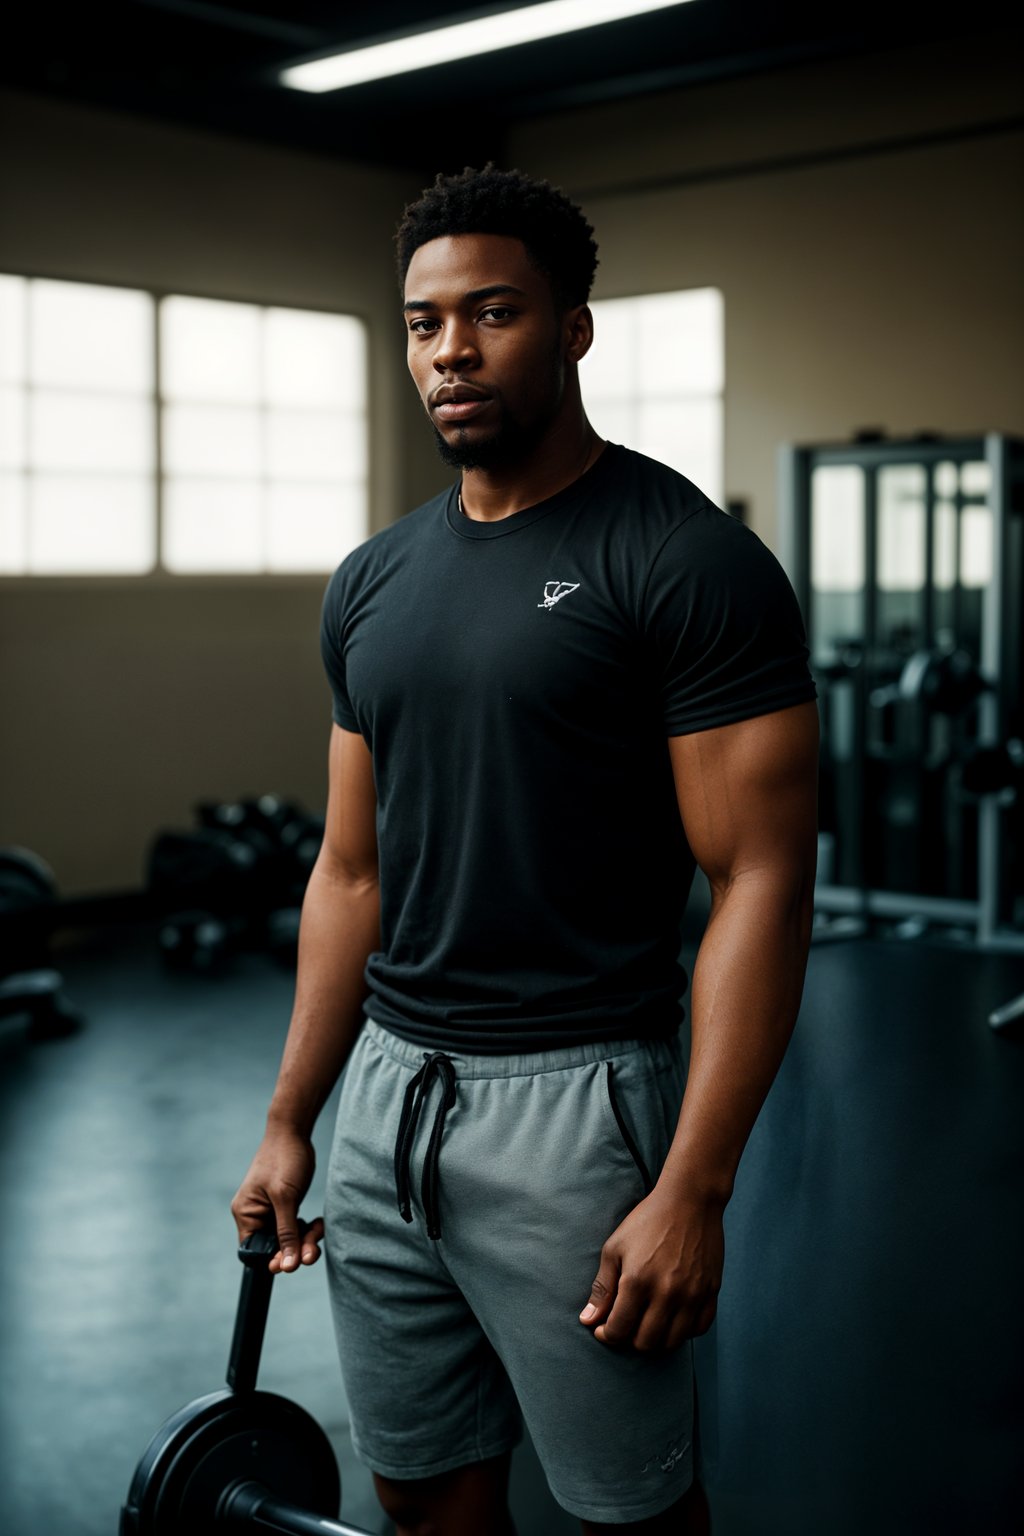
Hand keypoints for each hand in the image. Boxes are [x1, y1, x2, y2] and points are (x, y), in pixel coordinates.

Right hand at [231, 1125, 324, 1274]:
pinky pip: (295, 1226)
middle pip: (273, 1247)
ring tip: (318, 1231)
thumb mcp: (285, 1198)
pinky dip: (307, 1229)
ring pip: (287, 1239)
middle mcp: (255, 1214)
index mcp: (246, 1213)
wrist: (294, 1130)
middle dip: (294, 1250)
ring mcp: (270, 1210)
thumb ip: (286, 1233)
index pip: (254, 1250)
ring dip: (304, 1240)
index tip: (291, 1263)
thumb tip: (286, 1266)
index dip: (272, 1259)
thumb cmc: (284, 1158)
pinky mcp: (284, 1205)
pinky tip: (318, 1223)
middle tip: (313, 1252)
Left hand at [579, 1185, 723, 1351]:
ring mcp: (692, 1294)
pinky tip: (673, 1318)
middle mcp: (666, 1293)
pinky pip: (699, 1329)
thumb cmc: (648, 1220)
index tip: (604, 1329)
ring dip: (656, 1340)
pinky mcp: (711, 1292)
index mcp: (637, 1281)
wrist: (690, 1200)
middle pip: (646, 1342)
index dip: (607, 1335)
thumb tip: (588, 1320)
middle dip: (629, 1339)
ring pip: (673, 1342)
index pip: (619, 1329)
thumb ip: (602, 1287)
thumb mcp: (615, 1247)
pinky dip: (684, 1331)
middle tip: (626, 1325)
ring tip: (647, 1324)